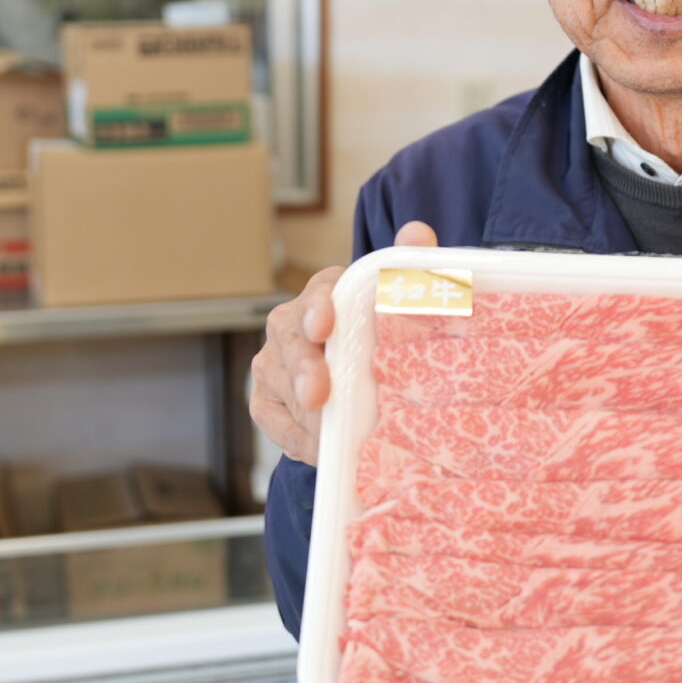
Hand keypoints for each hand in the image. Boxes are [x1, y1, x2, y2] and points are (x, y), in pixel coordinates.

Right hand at [250, 220, 438, 462]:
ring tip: (331, 435)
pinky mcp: (265, 398)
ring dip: (304, 411)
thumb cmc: (386, 335)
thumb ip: (412, 267)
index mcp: (329, 291)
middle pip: (289, 338)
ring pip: (278, 382)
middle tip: (318, 394)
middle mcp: (293, 322)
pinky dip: (295, 437)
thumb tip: (416, 232)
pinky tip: (318, 449)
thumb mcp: (407, 303)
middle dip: (301, 367)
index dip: (318, 307)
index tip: (324, 327)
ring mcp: (274, 361)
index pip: (319, 290)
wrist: (369, 382)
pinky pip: (272, 418)